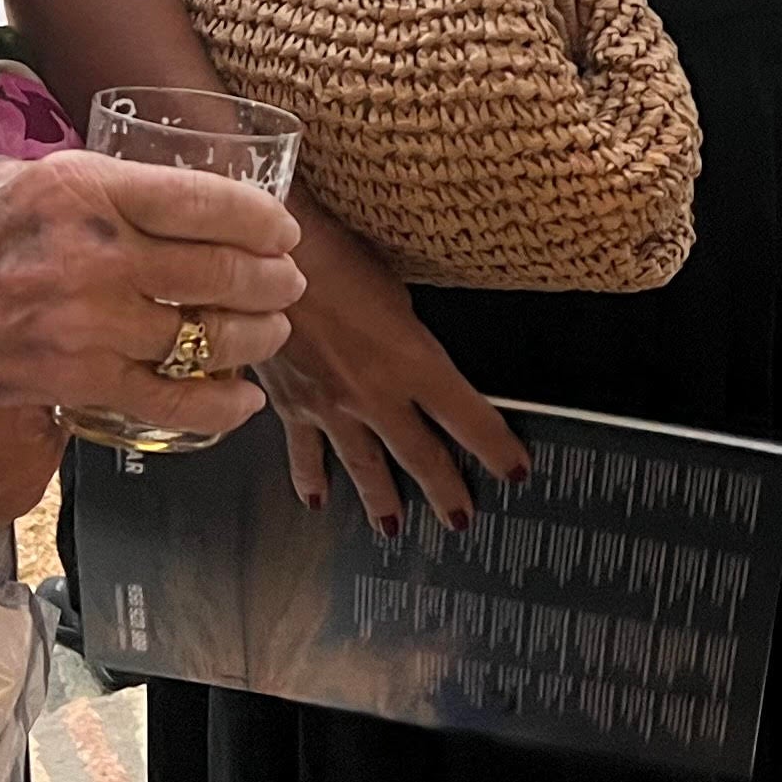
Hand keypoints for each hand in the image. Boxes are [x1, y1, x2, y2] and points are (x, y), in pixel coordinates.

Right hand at [0, 149, 303, 442]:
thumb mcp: (17, 178)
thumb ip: (93, 186)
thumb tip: (156, 192)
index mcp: (84, 188)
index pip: (203, 200)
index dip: (260, 218)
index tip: (280, 229)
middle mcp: (96, 254)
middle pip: (219, 270)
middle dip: (271, 280)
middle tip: (288, 283)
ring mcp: (89, 324)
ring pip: (206, 336)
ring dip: (256, 337)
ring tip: (272, 332)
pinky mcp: (75, 383)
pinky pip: (170, 400)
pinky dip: (218, 406)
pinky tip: (241, 401)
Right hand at [257, 209, 526, 536]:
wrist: (265, 259)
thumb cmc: (332, 254)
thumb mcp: (395, 288)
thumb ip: (408, 333)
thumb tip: (413, 349)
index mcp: (412, 361)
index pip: (469, 418)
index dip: (496, 448)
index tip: (516, 469)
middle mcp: (375, 394)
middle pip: (422, 455)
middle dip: (445, 489)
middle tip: (461, 519)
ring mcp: (331, 407)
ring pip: (365, 466)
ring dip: (382, 501)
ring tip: (393, 528)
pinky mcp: (291, 405)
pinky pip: (304, 453)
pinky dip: (310, 480)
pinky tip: (316, 501)